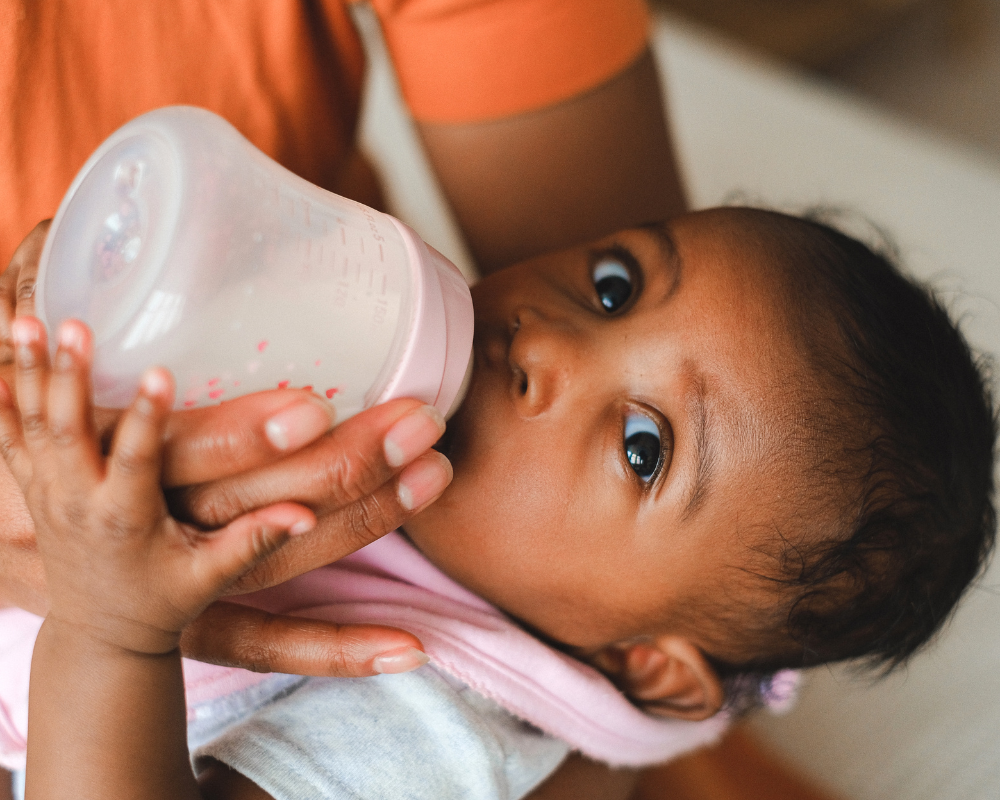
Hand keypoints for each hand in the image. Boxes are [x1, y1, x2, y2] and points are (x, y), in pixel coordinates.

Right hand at [0, 221, 449, 673]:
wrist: (6, 522)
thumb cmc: (33, 419)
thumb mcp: (27, 359)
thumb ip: (42, 287)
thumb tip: (62, 220)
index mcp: (104, 456)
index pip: (178, 449)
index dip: (240, 432)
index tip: (314, 405)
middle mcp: (148, 520)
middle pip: (249, 500)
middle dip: (342, 463)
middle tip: (420, 421)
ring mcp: (178, 573)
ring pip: (276, 562)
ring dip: (364, 524)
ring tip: (436, 476)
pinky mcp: (198, 611)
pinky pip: (268, 639)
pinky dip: (335, 648)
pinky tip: (409, 647)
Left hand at [0, 317, 318, 653]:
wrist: (101, 636)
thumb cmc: (164, 600)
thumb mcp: (212, 574)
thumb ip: (255, 540)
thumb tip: (307, 518)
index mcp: (125, 518)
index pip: (135, 459)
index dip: (146, 415)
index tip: (158, 370)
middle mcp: (78, 502)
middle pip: (66, 431)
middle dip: (68, 375)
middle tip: (75, 326)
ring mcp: (48, 495)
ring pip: (30, 425)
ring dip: (28, 373)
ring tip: (23, 320)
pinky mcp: (35, 491)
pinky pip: (8, 439)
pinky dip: (2, 400)